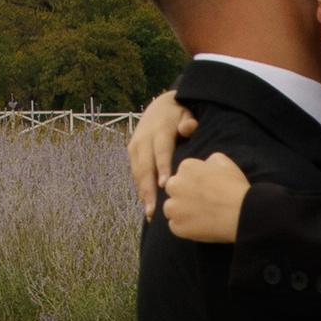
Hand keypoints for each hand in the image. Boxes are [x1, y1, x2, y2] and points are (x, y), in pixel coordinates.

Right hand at [129, 90, 197, 218]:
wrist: (159, 106)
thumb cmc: (179, 115)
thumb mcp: (186, 113)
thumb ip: (188, 122)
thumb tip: (188, 127)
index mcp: (160, 130)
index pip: (161, 151)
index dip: (162, 167)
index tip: (164, 185)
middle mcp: (144, 139)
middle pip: (145, 167)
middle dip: (148, 190)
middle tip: (153, 210)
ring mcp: (135, 146)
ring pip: (138, 173)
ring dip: (142, 193)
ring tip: (149, 213)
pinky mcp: (131, 153)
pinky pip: (136, 173)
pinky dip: (140, 189)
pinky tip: (147, 205)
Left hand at [161, 149, 251, 241]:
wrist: (241, 213)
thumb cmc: (235, 188)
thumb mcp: (226, 164)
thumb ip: (211, 160)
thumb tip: (205, 164)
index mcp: (186, 167)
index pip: (182, 175)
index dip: (193, 183)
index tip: (204, 190)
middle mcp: (175, 185)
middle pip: (172, 190)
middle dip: (182, 196)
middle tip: (200, 204)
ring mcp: (174, 207)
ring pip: (171, 209)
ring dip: (181, 212)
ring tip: (200, 216)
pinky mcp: (177, 226)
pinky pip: (175, 226)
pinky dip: (184, 227)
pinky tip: (200, 226)